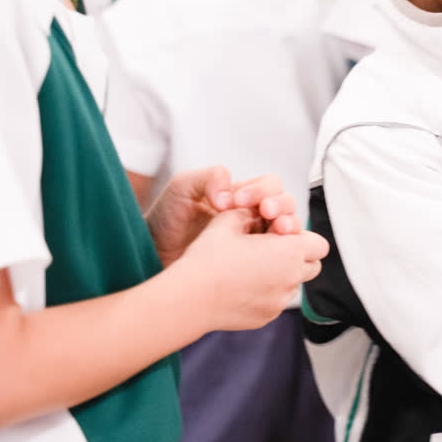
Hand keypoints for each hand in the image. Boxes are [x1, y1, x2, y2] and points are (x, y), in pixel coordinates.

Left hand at [147, 167, 301, 267]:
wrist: (152, 254)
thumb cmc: (166, 220)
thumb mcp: (181, 188)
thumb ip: (207, 177)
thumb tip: (229, 193)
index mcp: (241, 196)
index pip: (270, 186)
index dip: (261, 190)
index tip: (237, 201)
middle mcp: (254, 217)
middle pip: (286, 205)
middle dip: (282, 206)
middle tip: (267, 212)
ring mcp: (256, 241)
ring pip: (288, 229)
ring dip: (289, 225)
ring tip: (278, 231)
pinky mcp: (255, 264)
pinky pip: (280, 256)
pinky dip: (284, 252)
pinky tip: (271, 254)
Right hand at [174, 207, 328, 331]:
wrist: (189, 298)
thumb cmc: (208, 259)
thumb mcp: (229, 220)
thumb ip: (251, 212)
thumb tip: (256, 214)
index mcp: (290, 251)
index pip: (319, 244)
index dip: (302, 236)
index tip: (281, 234)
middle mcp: (291, 279)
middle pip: (312, 265)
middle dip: (298, 255)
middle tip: (272, 248)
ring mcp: (280, 301)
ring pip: (295, 284)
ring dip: (283, 274)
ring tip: (254, 267)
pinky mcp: (266, 317)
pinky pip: (276, 301)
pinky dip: (268, 292)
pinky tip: (243, 285)